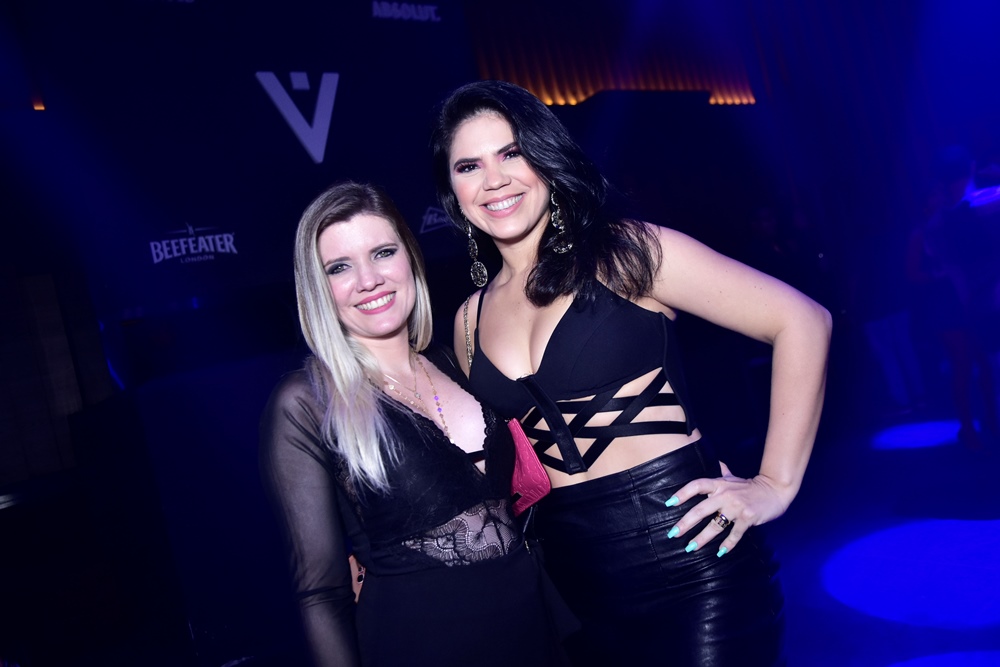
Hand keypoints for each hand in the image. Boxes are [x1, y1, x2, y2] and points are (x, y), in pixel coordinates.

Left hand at [664, 462, 790, 556]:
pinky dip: (728, 544)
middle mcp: (725, 494)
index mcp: (719, 484)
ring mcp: (736, 507)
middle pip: (700, 509)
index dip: (682, 493)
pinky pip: (735, 534)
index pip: (696, 486)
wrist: (775, 490)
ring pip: (715, 525)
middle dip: (685, 523)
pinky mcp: (747, 518)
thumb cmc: (750, 486)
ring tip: (691, 547)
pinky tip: (720, 552)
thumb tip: (715, 462)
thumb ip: (722, 472)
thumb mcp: (734, 477)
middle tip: (673, 533)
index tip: (669, 503)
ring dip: (702, 538)